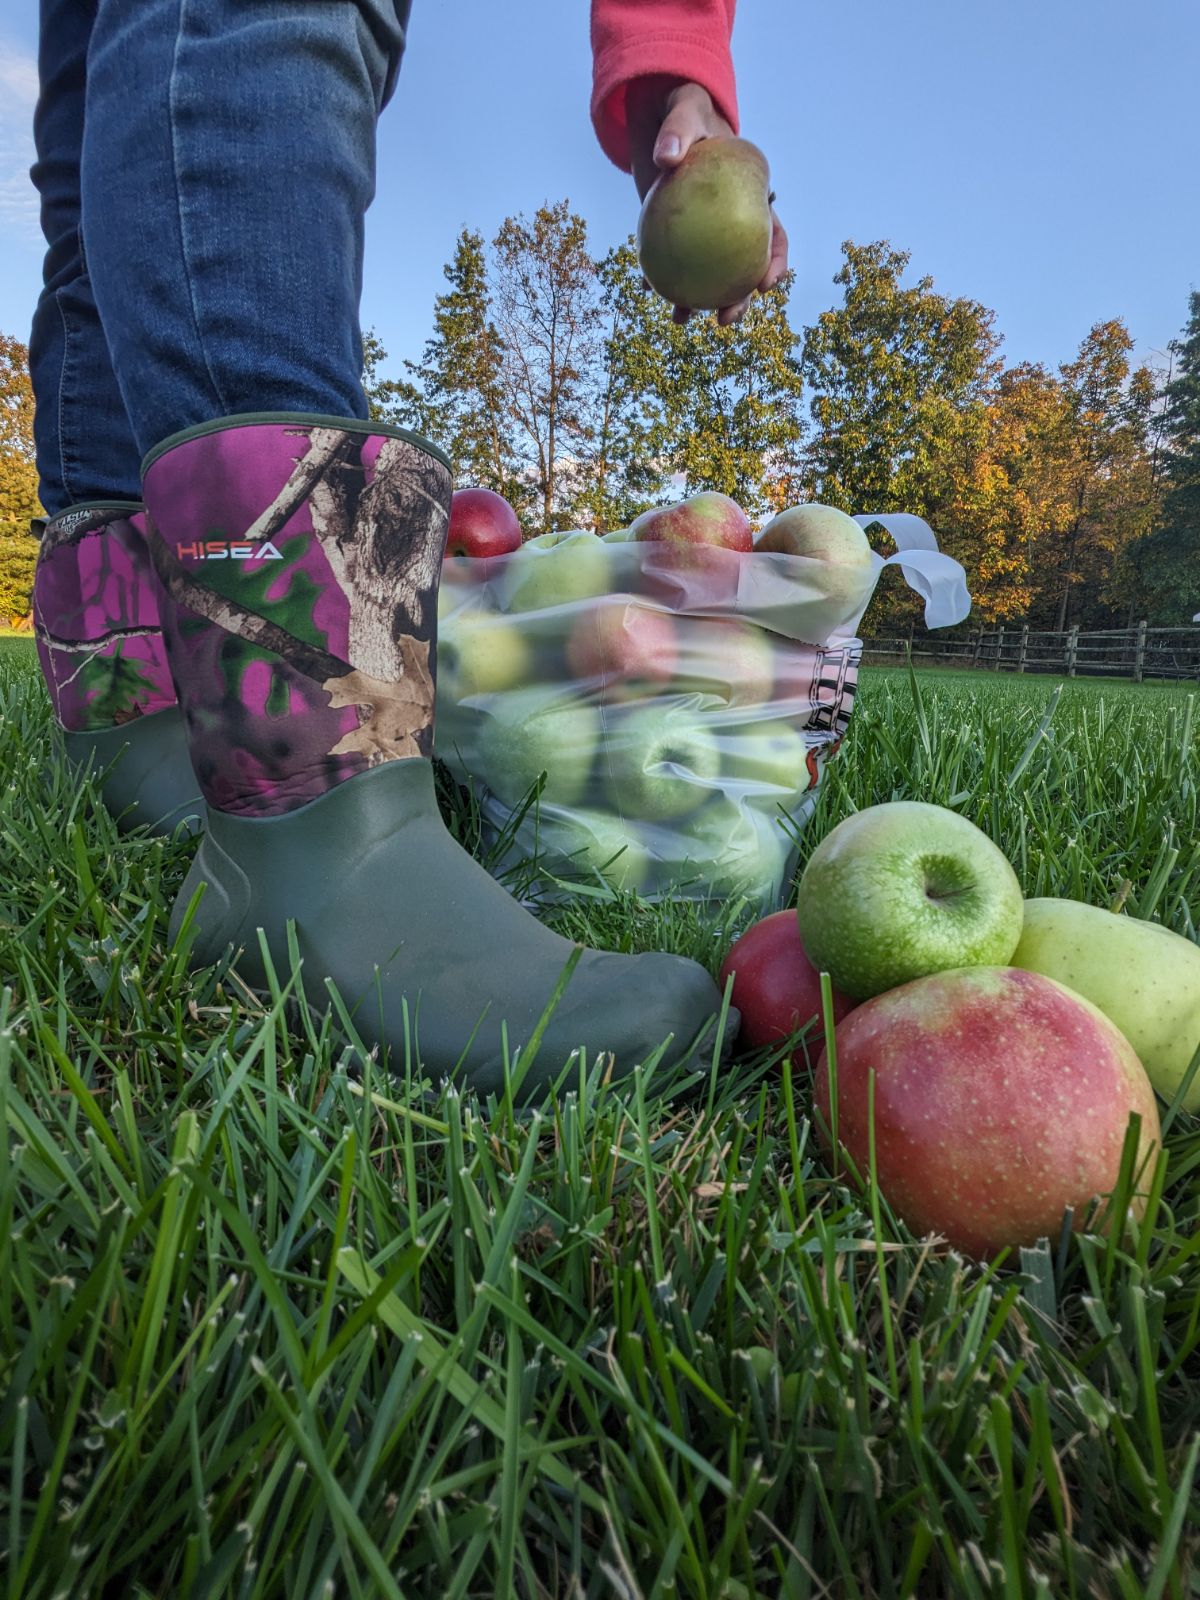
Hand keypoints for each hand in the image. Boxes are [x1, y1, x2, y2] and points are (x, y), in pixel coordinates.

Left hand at [626, 78, 787, 325]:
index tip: (764, 286)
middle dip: (738, 299)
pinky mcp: (677, 232)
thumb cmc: (683, 110)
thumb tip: (666, 158)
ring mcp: (704, 230)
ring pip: (708, 272)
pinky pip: (672, 258)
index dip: (774, 263)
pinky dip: (662, 276)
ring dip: (698, 300)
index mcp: (752, 196)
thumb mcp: (685, 111)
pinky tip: (647, 291)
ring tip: (681, 319)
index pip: (772, 235)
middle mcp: (732, 219)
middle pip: (743, 267)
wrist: (659, 116)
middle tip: (724, 320)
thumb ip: (679, 130)